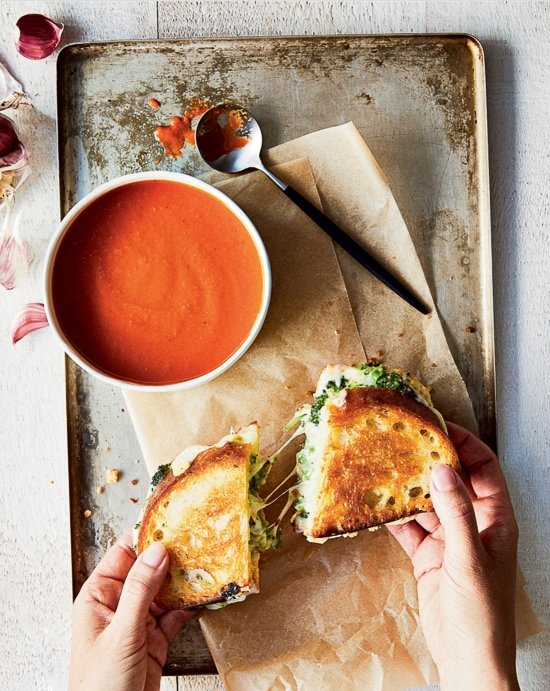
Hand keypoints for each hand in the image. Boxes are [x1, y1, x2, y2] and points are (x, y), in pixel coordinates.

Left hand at [69, 532, 191, 690]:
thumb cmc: (99, 685)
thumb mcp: (121, 633)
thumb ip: (140, 591)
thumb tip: (157, 552)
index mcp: (99, 596)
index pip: (123, 554)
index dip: (146, 537)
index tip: (171, 521)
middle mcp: (119, 604)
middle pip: (148, 569)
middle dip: (171, 556)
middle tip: (197, 540)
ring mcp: (138, 621)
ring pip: (164, 590)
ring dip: (184, 579)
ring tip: (206, 562)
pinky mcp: (155, 638)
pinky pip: (175, 613)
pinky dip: (190, 604)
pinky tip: (204, 594)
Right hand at [387, 422, 518, 690]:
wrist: (466, 660)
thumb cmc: (481, 614)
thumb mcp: (469, 559)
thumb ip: (456, 513)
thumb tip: (442, 469)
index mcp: (496, 520)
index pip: (485, 469)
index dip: (466, 445)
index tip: (439, 427)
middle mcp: (473, 524)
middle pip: (453, 481)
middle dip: (431, 461)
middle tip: (405, 441)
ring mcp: (449, 540)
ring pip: (427, 503)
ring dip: (408, 487)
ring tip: (385, 466)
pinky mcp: (428, 556)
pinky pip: (409, 528)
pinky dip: (394, 516)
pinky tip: (377, 504)